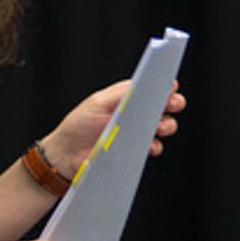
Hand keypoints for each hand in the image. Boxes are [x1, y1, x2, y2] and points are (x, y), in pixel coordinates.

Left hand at [40, 79, 186, 174]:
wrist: (67, 156)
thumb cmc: (78, 125)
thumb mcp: (98, 103)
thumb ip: (121, 93)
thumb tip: (143, 84)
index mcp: (125, 97)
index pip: (150, 87)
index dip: (163, 86)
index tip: (171, 86)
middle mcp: (133, 113)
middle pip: (161, 105)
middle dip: (172, 104)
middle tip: (172, 105)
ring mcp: (136, 132)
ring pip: (162, 125)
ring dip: (167, 125)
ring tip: (159, 127)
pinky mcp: (135, 150)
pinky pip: (154, 147)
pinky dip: (155, 146)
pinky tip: (149, 146)